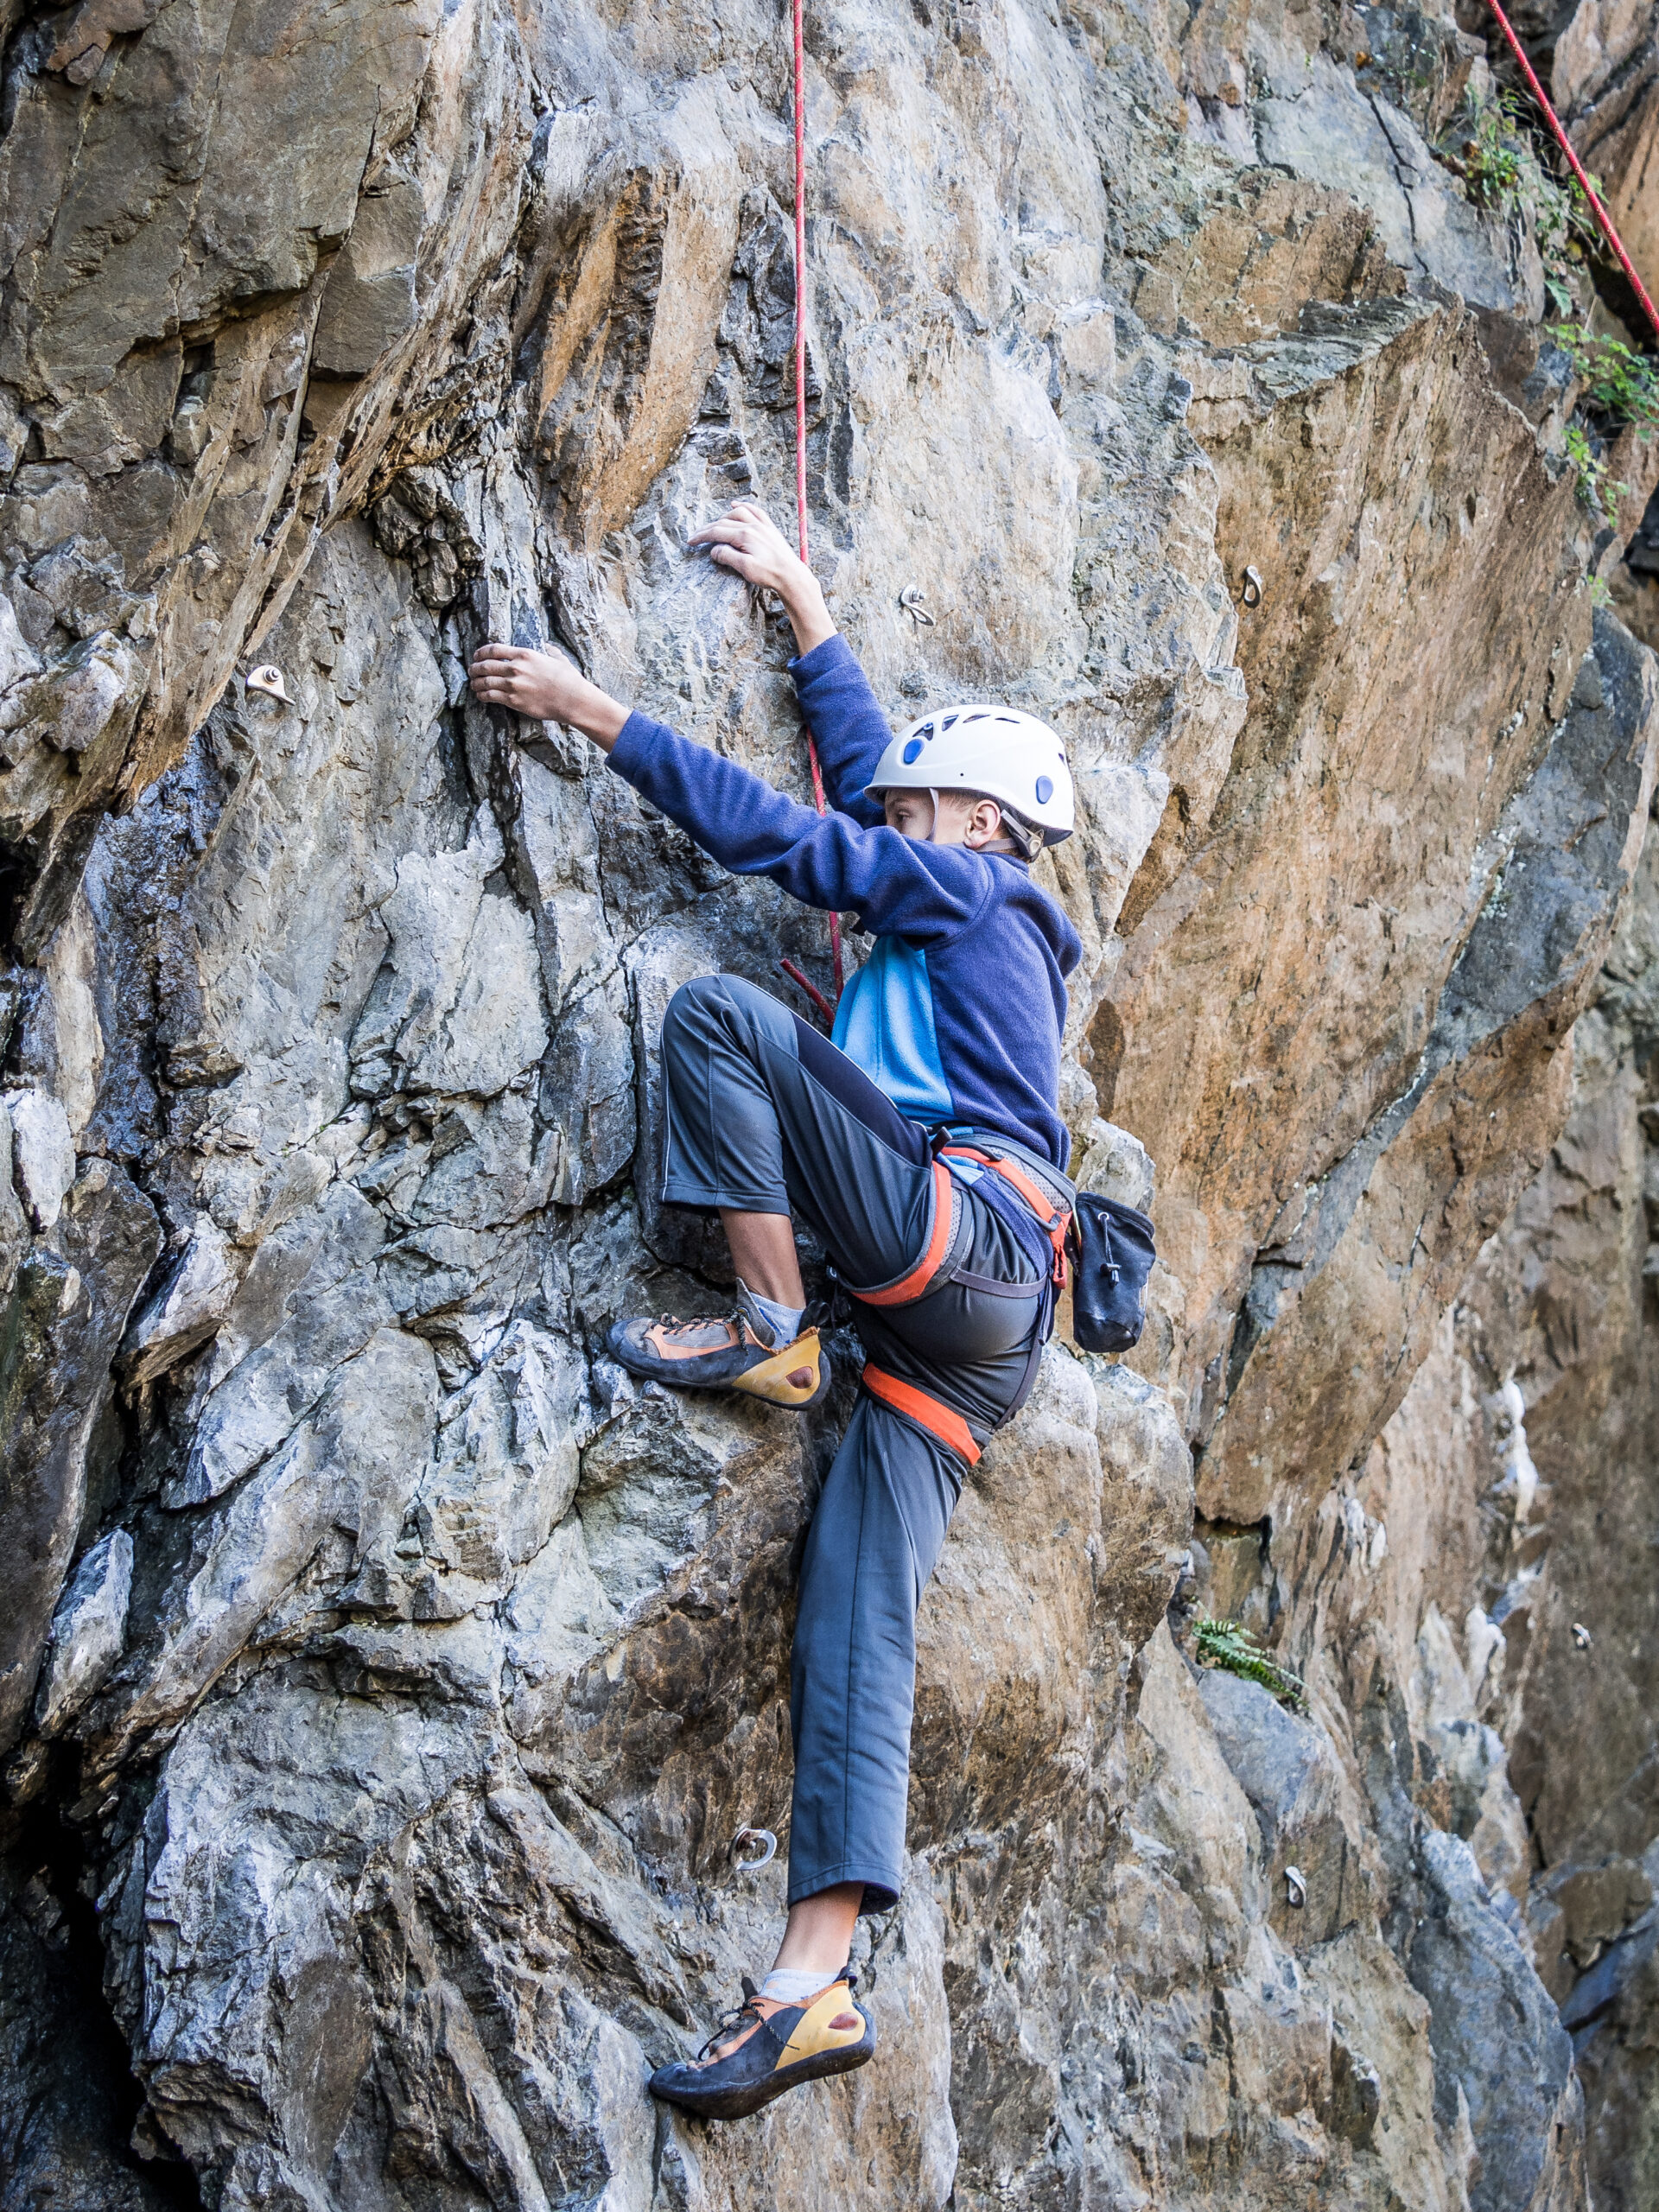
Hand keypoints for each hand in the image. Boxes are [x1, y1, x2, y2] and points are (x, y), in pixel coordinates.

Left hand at [467, 643, 627, 748]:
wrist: (572, 699)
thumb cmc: (569, 680)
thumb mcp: (559, 659)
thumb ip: (550, 650)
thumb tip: (547, 646)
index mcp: (525, 654)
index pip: (494, 649)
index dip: (481, 652)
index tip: (477, 655)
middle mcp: (516, 668)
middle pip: (485, 665)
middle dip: (475, 668)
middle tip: (472, 671)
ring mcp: (513, 685)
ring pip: (485, 681)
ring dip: (476, 683)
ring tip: (474, 684)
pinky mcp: (514, 701)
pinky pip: (491, 696)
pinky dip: (483, 695)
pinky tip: (481, 695)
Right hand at [688, 501, 835, 652]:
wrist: (792, 576)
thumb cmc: (769, 574)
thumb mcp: (745, 568)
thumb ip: (727, 556)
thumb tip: (714, 550)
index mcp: (745, 535)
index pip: (717, 532)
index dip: (702, 536)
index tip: (690, 542)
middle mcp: (753, 526)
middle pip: (724, 522)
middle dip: (708, 529)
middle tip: (697, 537)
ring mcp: (762, 526)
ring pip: (738, 513)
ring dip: (723, 517)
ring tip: (714, 524)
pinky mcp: (770, 529)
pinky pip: (755, 511)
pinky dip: (744, 507)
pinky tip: (737, 505)